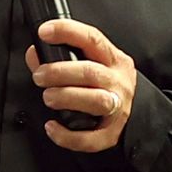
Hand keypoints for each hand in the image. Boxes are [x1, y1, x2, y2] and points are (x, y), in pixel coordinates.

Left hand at [32, 19, 134, 152]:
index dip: (67, 32)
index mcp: (113, 59)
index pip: (92, 38)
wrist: (137, 112)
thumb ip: (60, 57)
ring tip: (48, 97)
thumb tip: (34, 55)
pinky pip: (91, 138)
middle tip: (40, 76)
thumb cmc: (106, 85)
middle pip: (90, 72)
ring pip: (96, 101)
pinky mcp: (112, 133)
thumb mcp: (91, 63)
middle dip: (59, 72)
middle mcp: (118, 81)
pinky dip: (68, 136)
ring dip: (66, 97)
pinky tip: (53, 127)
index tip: (44, 32)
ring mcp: (118, 107)